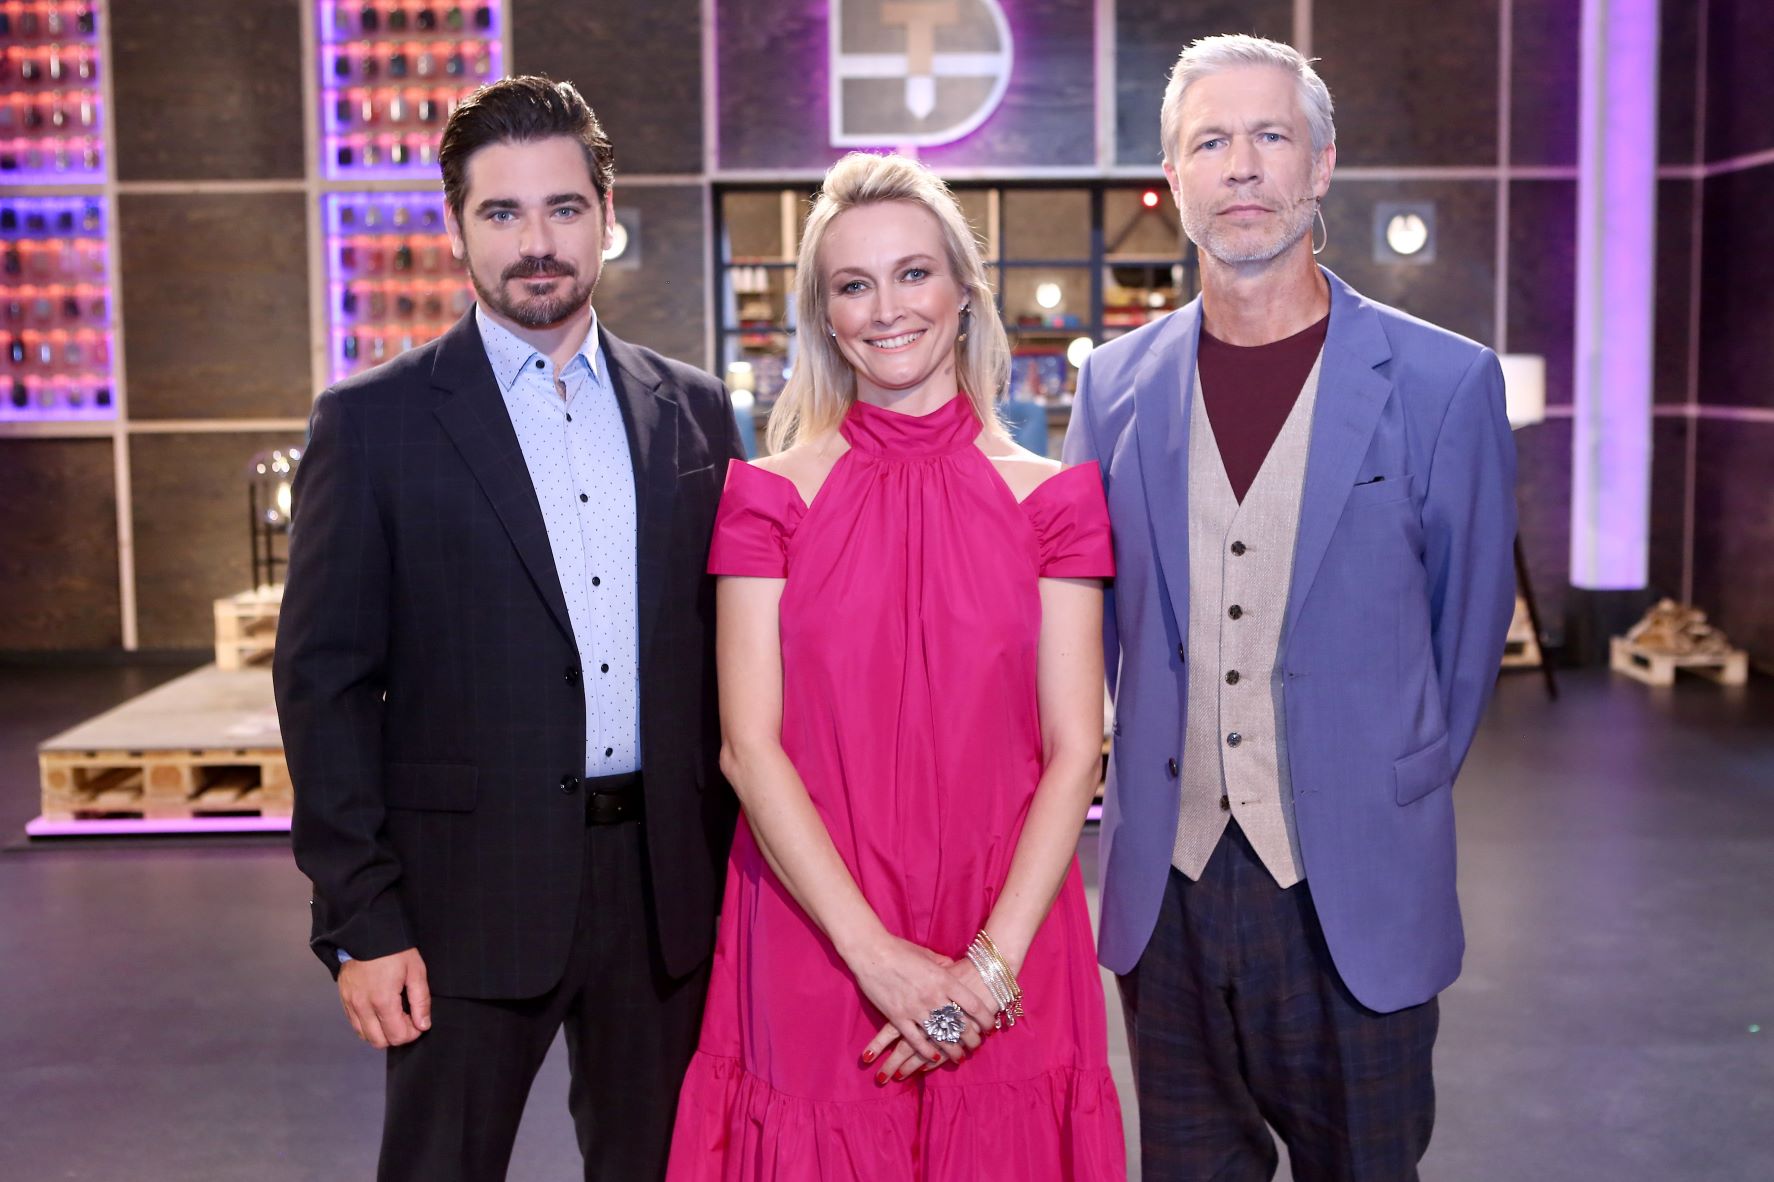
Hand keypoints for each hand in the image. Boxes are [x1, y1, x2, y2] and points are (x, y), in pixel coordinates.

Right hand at [337, 947, 430, 1048]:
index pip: (397, 1035)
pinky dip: (368, 1026)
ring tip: (392, 1016)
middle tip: (406, 1019)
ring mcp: (350, 1004)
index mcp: (383, 1001)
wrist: (366, 933)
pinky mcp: (344, 1000)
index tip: (418, 1020)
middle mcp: (363, 1007)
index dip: (412, 1033)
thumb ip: (421, 1001)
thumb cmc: (395, 951)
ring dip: (381, 1033)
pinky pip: (355, 1025)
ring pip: (365, 1036)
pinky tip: (378, 1013)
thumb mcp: (415, 971)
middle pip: (380, 1042)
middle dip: (397, 1035)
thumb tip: (423, 1025)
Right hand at [847, 937, 996, 1082]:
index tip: (989, 1026)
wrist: (871, 951)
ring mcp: (915, 1008)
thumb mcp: (928, 955)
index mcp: (943, 978)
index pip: (973, 1004)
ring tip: (960, 1057)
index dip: (985, 1018)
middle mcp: (933, 996)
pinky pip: (915, 1040)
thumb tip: (953, 969)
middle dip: (972, 1038)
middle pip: (960, 1024)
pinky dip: (927, 1051)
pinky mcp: (897, 1017)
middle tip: (977, 1045)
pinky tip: (935, 1058)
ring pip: (940, 1036)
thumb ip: (943, 966)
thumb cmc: (900, 949)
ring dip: (952, 1049)